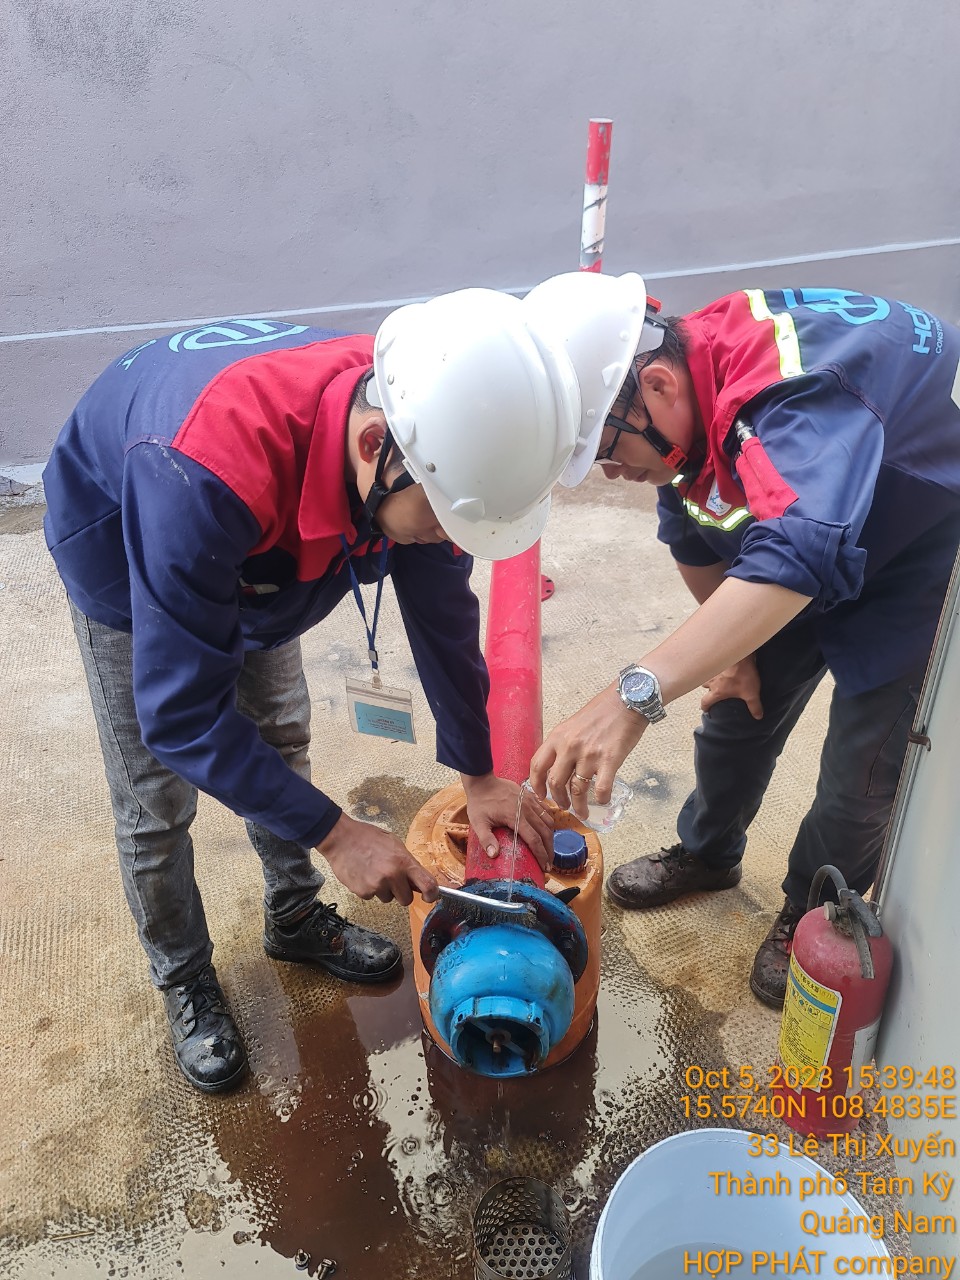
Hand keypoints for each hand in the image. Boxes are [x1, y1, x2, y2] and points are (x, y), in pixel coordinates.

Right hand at [316, 813, 438, 906]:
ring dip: (384, 890)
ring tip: (374, 872)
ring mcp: (377, 885)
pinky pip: (372, 897)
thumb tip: (418, 881)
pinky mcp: (363, 892)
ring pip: (388, 899)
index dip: (432, 895)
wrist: (341, 839)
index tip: (429, 897)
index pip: (428, 885)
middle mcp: (392, 875)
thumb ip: (407, 863)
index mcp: (403, 861)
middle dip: (402, 892)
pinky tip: (364, 874)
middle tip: (392, 880)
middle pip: (406, 900)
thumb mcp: (394, 844)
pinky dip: (369, 889)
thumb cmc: (367, 838)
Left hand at [462, 772, 555, 871]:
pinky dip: (549, 822)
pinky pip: (546, 810)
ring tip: (548, 850)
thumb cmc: (479, 803)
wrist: (482, 780)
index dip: (541, 855)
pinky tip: (547, 831)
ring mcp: (530, 801)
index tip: (544, 867)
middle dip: (549, 850)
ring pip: (548, 821)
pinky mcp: (531, 796)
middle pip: (545, 832)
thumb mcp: (478, 822)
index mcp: (515, 817)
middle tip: (549, 864)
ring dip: (551, 837)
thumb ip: (486, 839)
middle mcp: (527, 809)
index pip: (534, 840)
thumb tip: (494, 855)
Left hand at [528, 684, 645, 815]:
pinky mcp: (609, 761)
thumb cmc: (601, 712)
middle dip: (558, 800)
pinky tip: (603, 801)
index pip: (537, 765)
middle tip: (564, 806)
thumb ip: (564, 744)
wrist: (626, 701)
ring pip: (577, 790)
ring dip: (579, 806)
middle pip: (555, 783)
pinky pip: (601, 789)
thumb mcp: (572, 725)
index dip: (536, 785)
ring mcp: (589, 755)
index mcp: (557, 737)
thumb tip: (560, 768)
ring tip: (582, 812)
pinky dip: (601, 799)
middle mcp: (569, 747)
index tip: (541, 795)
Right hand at [701, 655, 762, 719]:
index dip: (705, 707)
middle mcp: (711, 681)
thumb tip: (758, 716)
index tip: (706, 709)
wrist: (740, 654)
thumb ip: (754, 706)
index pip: (705, 702)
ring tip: (718, 678)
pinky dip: (716, 668)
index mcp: (717, 691)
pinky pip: (713, 666)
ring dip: (711, 678)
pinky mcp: (716, 660)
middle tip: (715, 690)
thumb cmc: (742, 674)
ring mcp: (712, 669)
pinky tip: (722, 667)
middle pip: (704, 687)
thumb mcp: (751, 693)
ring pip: (707, 675)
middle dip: (708, 689)